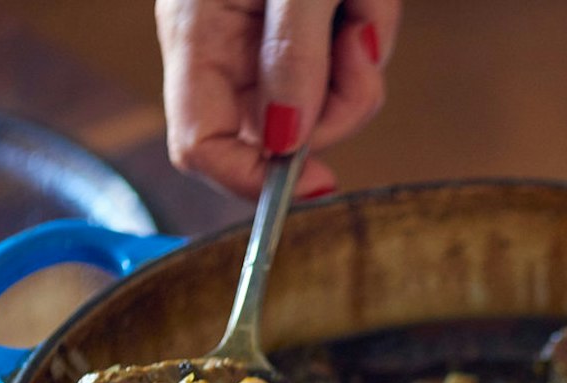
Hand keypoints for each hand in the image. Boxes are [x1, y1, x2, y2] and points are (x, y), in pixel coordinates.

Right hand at [156, 0, 399, 199]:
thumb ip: (291, 55)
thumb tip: (286, 140)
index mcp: (197, 33)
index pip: (202, 147)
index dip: (255, 181)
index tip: (321, 181)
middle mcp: (227, 45)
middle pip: (282, 136)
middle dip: (338, 105)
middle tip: (359, 42)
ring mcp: (266, 42)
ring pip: (328, 104)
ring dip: (361, 63)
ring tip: (358, 1)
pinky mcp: (306, 30)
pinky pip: (349, 65)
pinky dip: (369, 31)